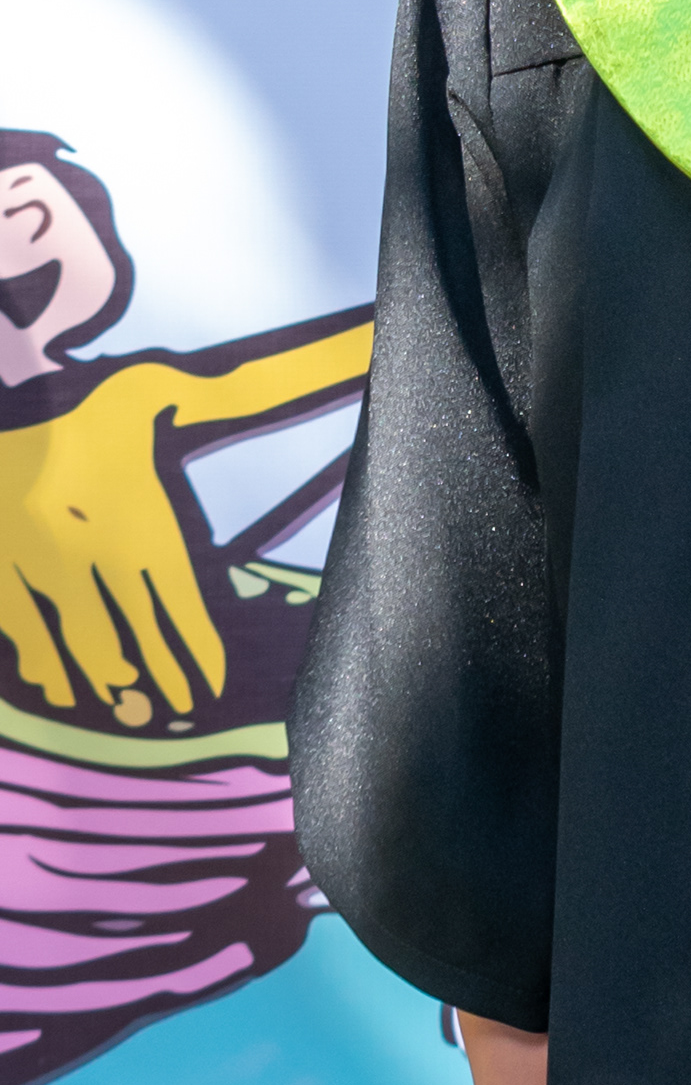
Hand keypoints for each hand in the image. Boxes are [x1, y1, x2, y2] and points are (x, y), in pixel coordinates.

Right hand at [0, 375, 224, 715]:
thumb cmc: (70, 402)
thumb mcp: (142, 387)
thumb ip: (205, 393)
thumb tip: (272, 377)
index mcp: (131, 516)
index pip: (175, 597)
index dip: (196, 645)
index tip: (211, 682)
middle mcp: (89, 552)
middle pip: (132, 628)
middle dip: (159, 671)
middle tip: (179, 707)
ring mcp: (38, 567)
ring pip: (76, 637)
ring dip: (101, 672)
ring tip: (122, 698)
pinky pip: (19, 626)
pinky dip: (37, 659)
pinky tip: (51, 686)